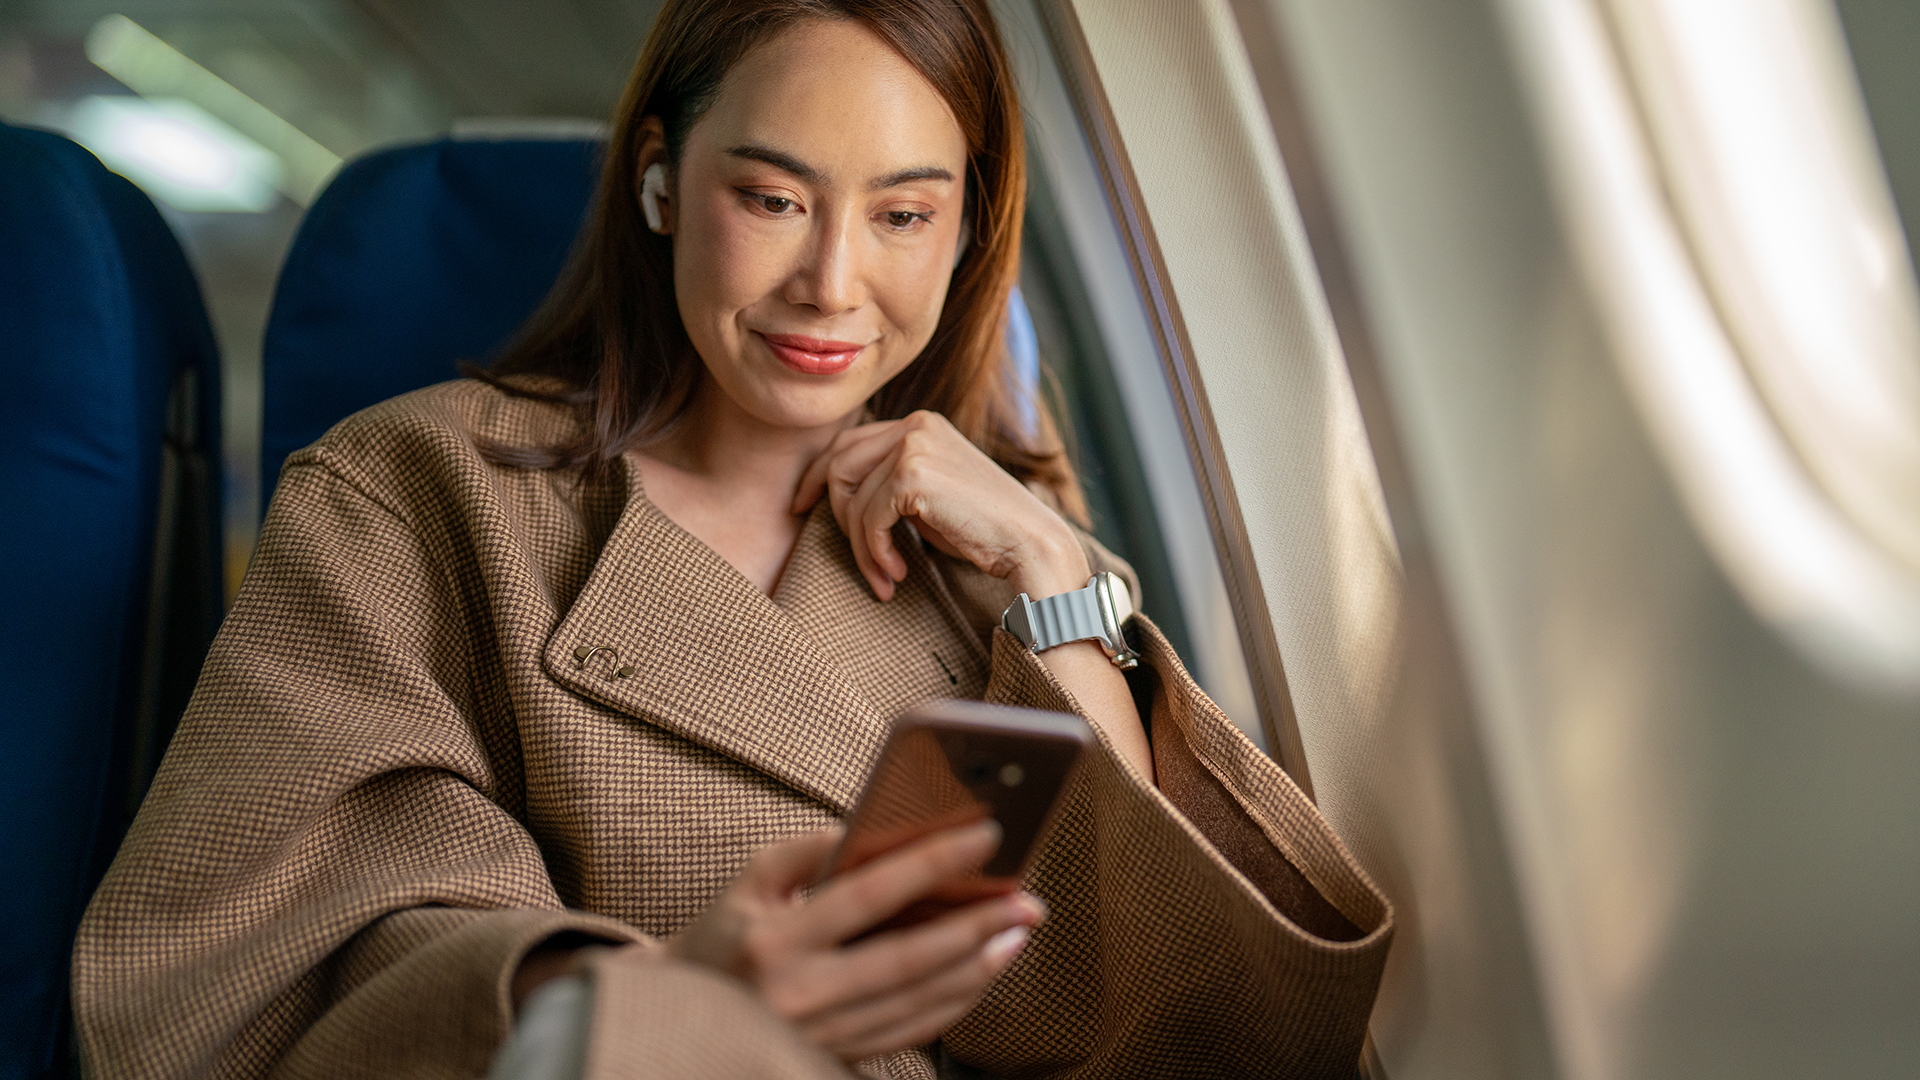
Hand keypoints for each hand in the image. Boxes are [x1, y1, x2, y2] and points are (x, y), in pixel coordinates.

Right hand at [669, 822, 1044, 1062]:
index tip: (985, 834)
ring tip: (1018, 931)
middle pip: (908, 959)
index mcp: (774, 942)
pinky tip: (984, 971)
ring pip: (918, 1003)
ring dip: (978, 969)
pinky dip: (954, 1002)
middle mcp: (800, 996)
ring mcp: (821, 1036)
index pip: (867, 895)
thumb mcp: (750, 882)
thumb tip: (877, 829)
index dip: (930, 864)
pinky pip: (911, 1033)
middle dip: (976, 927)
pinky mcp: (837, 1057)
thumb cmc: (724, 935)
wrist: (684, 1017)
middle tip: (1028, 900)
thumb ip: (809, 851)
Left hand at [793, 411, 1088, 601]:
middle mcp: (916, 424)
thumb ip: (890, 483)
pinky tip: (898, 574)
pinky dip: (875, 552)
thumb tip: (834, 492)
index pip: (848, 442)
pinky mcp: (912, 473)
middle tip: (861, 562)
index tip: (801, 508)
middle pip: (839, 464)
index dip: (817, 476)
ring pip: (851, 496)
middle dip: (836, 516)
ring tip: (886, 577)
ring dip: (861, 547)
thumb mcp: (928, 498)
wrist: (1030, 545)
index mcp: (921, 423)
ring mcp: (915, 444)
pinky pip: (868, 518)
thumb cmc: (982, 531)